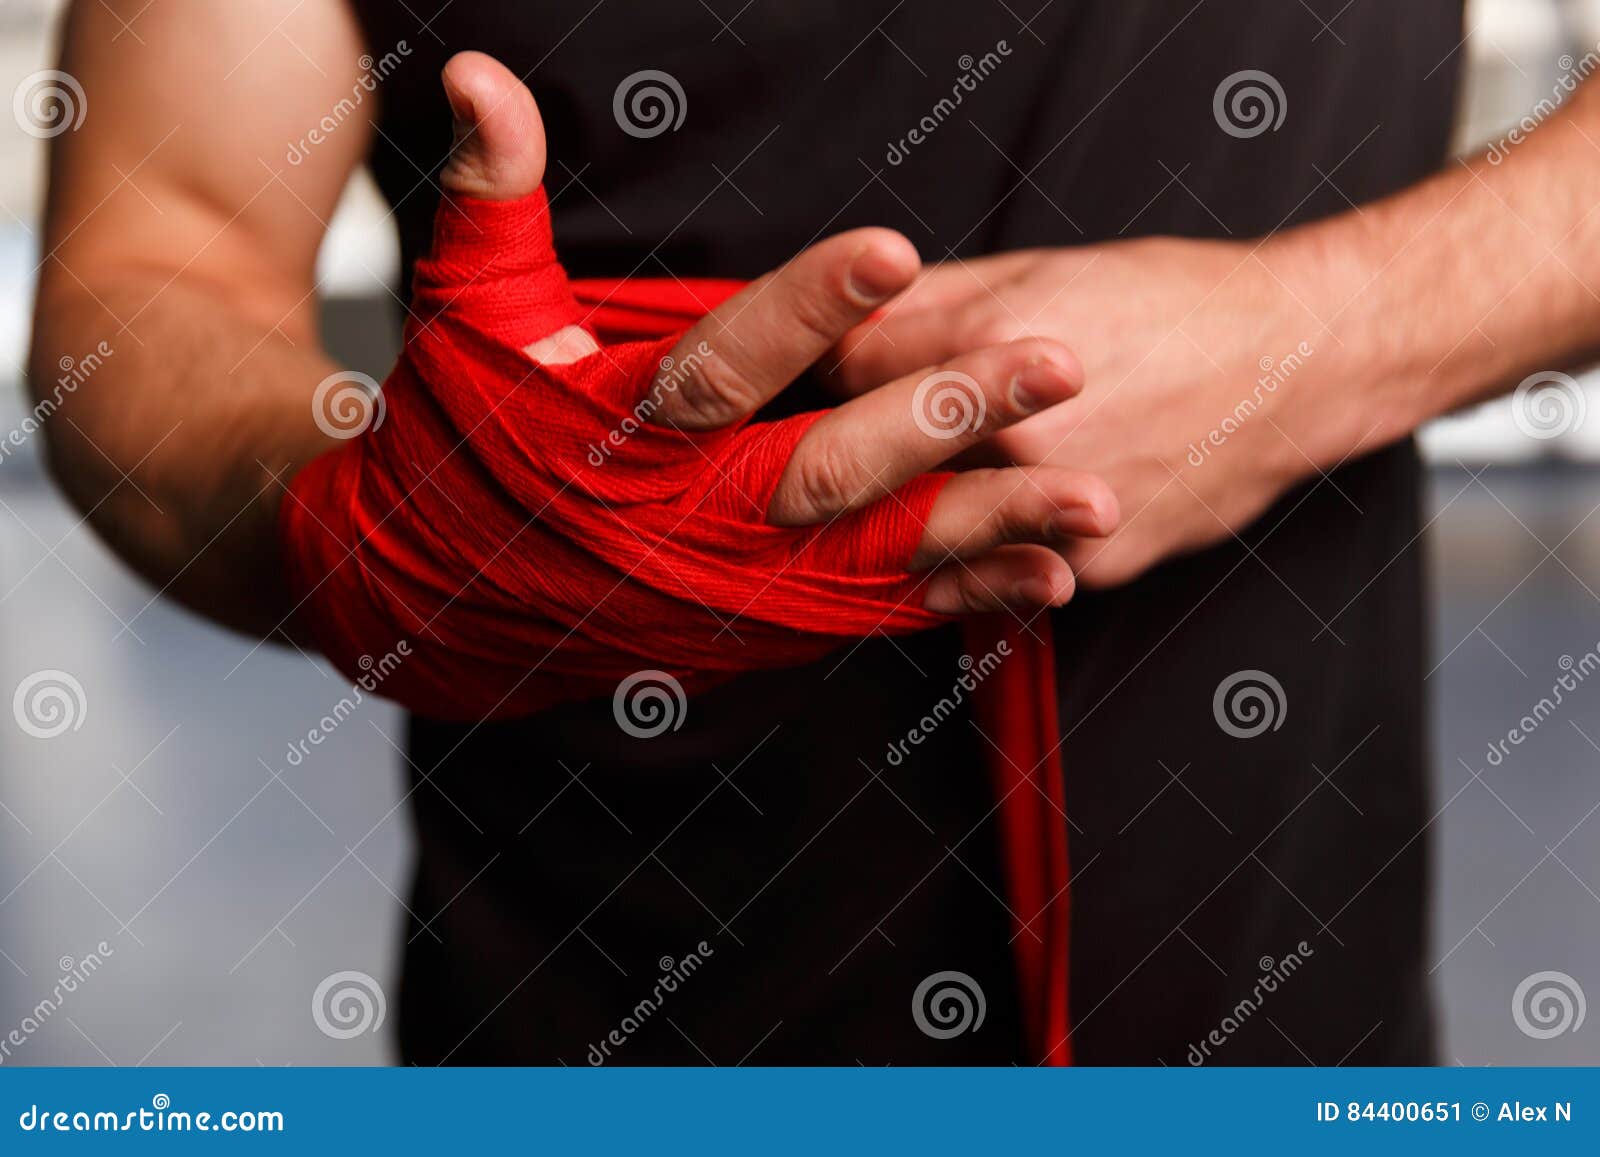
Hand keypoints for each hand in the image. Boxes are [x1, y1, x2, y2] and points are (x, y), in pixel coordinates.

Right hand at [280, 54, 1124, 719]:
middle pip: (830, 464)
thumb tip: (478, 76)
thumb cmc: (463, 446)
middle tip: (1056, 363)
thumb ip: (492, 199)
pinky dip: (961, 598)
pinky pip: (876, 616)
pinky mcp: (767, 623)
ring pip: (877, 553)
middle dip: (945, 415)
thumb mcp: (469, 317)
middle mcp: (690, 514)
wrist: (440, 600)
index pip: (721, 361)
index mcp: (620, 426)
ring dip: (988, 523)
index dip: (805, 307)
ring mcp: (736, 582)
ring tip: (1095, 498)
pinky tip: (1049, 575)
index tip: (895, 249)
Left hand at [831, 231, 1384, 586]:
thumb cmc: (1171, 304)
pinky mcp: (1093, 563)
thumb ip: (925, 299)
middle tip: (817, 456)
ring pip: (920, 535)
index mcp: (986, 347)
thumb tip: (837, 320)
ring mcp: (1055, 511)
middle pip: (864, 467)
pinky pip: (993, 578)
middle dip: (836, 458)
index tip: (806, 388)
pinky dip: (965, 563)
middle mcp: (1014, 437)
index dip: (818, 379)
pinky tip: (953, 541)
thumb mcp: (1036, 270)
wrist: (1297, 363)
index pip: (839, 373)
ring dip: (887, 522)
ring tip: (884, 500)